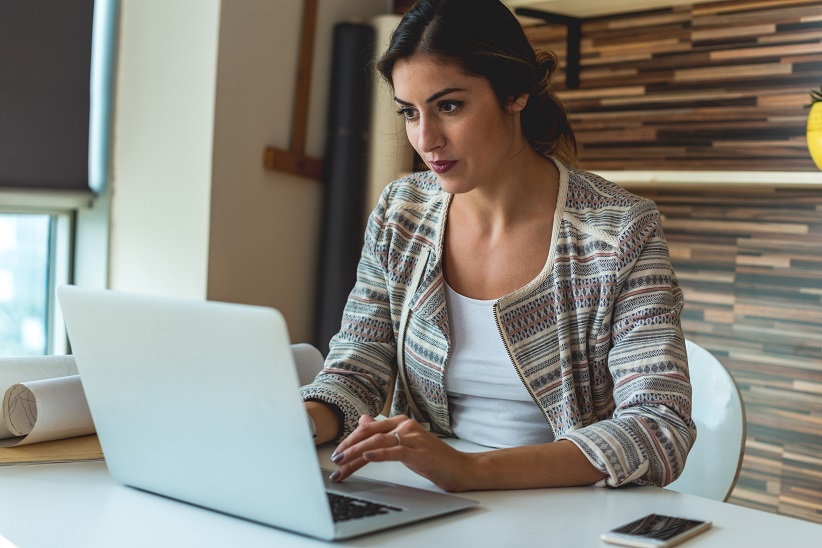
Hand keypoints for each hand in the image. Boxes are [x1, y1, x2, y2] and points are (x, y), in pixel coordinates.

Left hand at [328, 414, 473, 491]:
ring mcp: (413, 437)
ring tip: (342, 463)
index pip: (369, 429)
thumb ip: (384, 432)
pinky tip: (366, 456)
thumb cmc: (434, 458)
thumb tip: (363, 420)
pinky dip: (378, 453)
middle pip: (369, 434)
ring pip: (377, 441)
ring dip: (356, 453)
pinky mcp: (419, 452)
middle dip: (348, 448)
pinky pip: (394, 450)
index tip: (337, 454)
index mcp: (401, 422)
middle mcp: (406, 426)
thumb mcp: (405, 443)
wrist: (461, 468)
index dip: (350, 440)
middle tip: (334, 461)